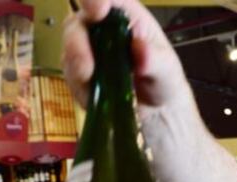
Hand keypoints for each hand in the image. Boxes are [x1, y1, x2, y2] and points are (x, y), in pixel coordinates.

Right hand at [62, 0, 190, 109]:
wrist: (156, 114)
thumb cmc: (163, 81)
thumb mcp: (167, 71)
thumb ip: (156, 60)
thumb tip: (141, 49)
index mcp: (127, 16)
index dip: (96, 0)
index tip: (98, 10)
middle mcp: (104, 29)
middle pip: (79, 22)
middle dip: (77, 41)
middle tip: (87, 66)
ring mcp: (89, 51)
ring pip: (69, 49)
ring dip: (77, 66)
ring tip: (90, 80)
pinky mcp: (80, 74)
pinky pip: (70, 76)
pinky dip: (79, 86)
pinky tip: (94, 95)